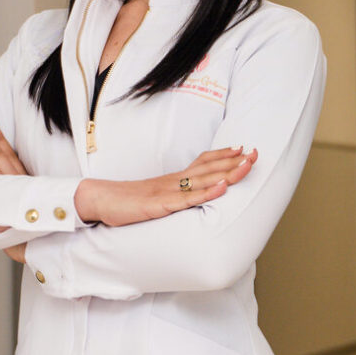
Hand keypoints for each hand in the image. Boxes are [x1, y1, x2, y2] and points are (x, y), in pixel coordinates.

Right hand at [75, 146, 257, 226]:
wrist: (99, 200)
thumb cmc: (126, 202)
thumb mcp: (155, 197)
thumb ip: (172, 196)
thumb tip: (188, 197)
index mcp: (173, 179)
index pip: (203, 162)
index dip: (223, 156)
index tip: (243, 149)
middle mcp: (174, 181)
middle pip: (208, 168)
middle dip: (234, 161)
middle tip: (256, 153)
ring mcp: (168, 192)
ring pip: (203, 180)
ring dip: (227, 172)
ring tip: (246, 165)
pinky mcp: (161, 205)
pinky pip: (187, 199)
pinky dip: (206, 193)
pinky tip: (221, 188)